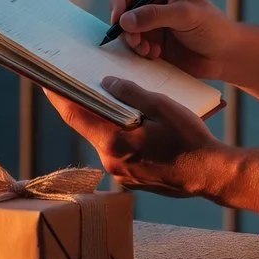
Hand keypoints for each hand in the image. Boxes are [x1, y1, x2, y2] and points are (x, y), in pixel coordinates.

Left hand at [44, 79, 225, 196]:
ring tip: (114, 98)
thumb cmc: (189, 139)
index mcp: (114, 143)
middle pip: (90, 126)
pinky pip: (120, 150)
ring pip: (106, 138)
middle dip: (86, 104)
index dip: (59, 97)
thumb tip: (108, 83)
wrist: (211, 174)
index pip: (76, 116)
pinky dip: (122, 133)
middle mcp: (111, 161)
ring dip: (107, 119)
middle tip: (82, 81)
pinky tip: (136, 122)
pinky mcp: (133, 178)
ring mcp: (122, 173)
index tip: (47, 81)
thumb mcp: (162, 106)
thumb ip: (131, 93)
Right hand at [109, 0, 235, 79]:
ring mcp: (150, 25)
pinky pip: (133, 47)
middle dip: (124, 26)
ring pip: (125, 31)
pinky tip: (155, 55)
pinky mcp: (151, 44)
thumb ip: (155, 15)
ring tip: (149, 50)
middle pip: (122, 10)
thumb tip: (124, 20)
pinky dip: (138, 52)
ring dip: (132, 41)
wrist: (224, 55)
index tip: (118, 19)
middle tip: (135, 40)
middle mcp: (152, 3)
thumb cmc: (212, 27)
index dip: (119, 1)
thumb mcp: (186, 15)